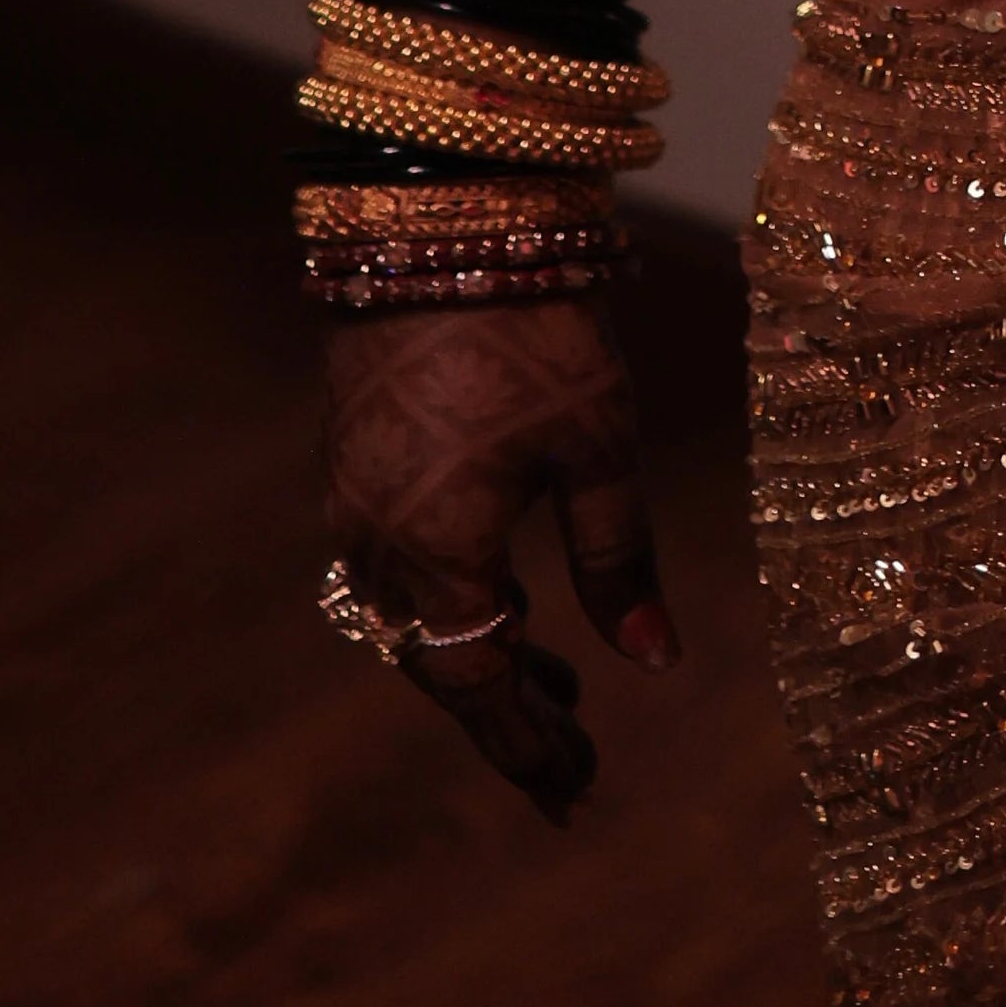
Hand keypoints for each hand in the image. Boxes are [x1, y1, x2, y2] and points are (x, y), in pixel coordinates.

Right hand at [319, 293, 677, 823]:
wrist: (442, 213)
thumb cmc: (538, 329)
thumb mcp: (599, 447)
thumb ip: (618, 560)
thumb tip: (654, 665)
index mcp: (437, 554)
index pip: (477, 686)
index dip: (524, 747)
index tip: (571, 793)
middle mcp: (376, 540)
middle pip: (436, 661)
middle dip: (506, 714)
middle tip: (575, 754)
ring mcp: (352, 495)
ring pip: (408, 613)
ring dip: (477, 652)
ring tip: (556, 680)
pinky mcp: (351, 452)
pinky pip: (392, 558)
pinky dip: (448, 593)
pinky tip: (505, 585)